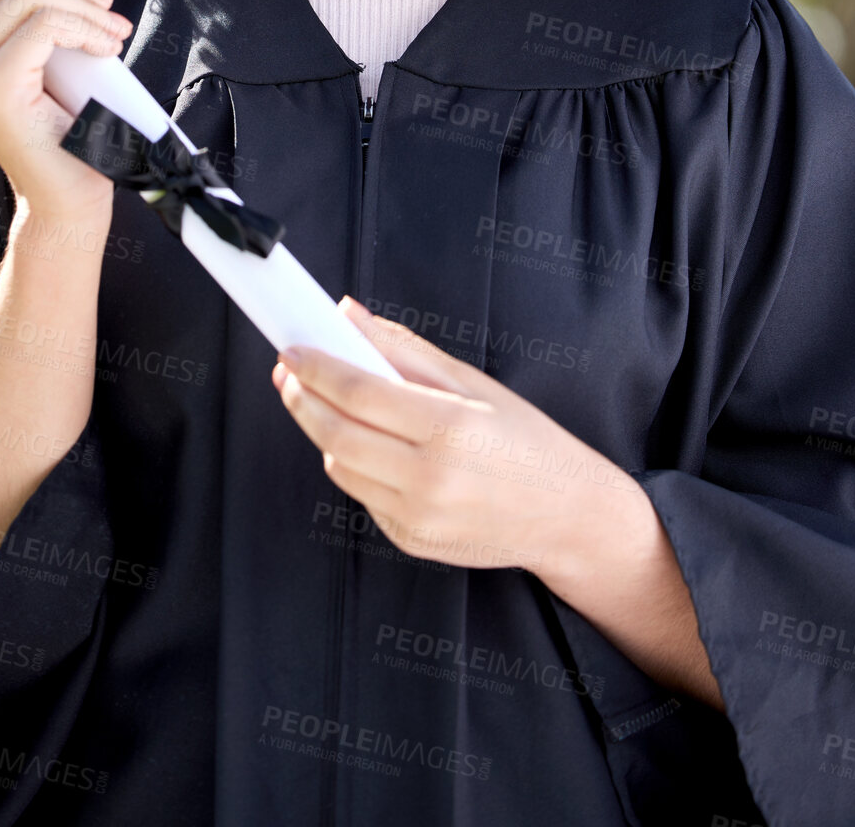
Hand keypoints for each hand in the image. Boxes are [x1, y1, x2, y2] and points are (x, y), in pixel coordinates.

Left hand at [271, 296, 633, 580]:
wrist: (565, 512)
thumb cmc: (524, 437)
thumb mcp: (472, 382)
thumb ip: (403, 348)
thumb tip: (347, 315)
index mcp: (449, 427)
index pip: (358, 391)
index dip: (316, 367)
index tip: (292, 349)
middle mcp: (429, 478)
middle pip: (334, 433)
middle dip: (301, 399)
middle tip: (289, 374)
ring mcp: (417, 517)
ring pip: (339, 467)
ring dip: (324, 431)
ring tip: (331, 404)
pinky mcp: (410, 539)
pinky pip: (361, 494)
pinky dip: (355, 464)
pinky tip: (373, 445)